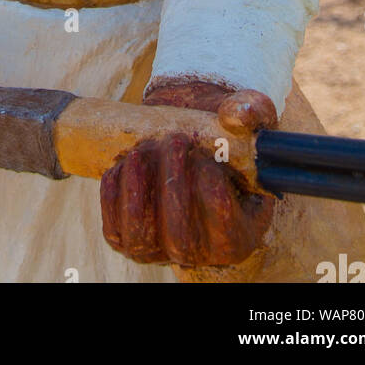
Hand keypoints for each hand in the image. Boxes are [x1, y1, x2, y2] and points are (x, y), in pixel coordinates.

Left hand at [99, 79, 276, 267]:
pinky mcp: (128, 239)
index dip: (213, 194)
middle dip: (173, 185)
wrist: (187, 146)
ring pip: (142, 238)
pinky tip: (124, 163)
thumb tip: (234, 116)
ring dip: (136, 193)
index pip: (227, 234)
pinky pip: (114, 229)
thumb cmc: (223, 138)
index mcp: (238, 238)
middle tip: (175, 141)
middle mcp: (199, 254)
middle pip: (180, 238)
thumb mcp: (250, 121)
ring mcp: (161, 250)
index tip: (207, 160)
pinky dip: (113, 195)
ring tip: (140, 152)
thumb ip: (252, 111)